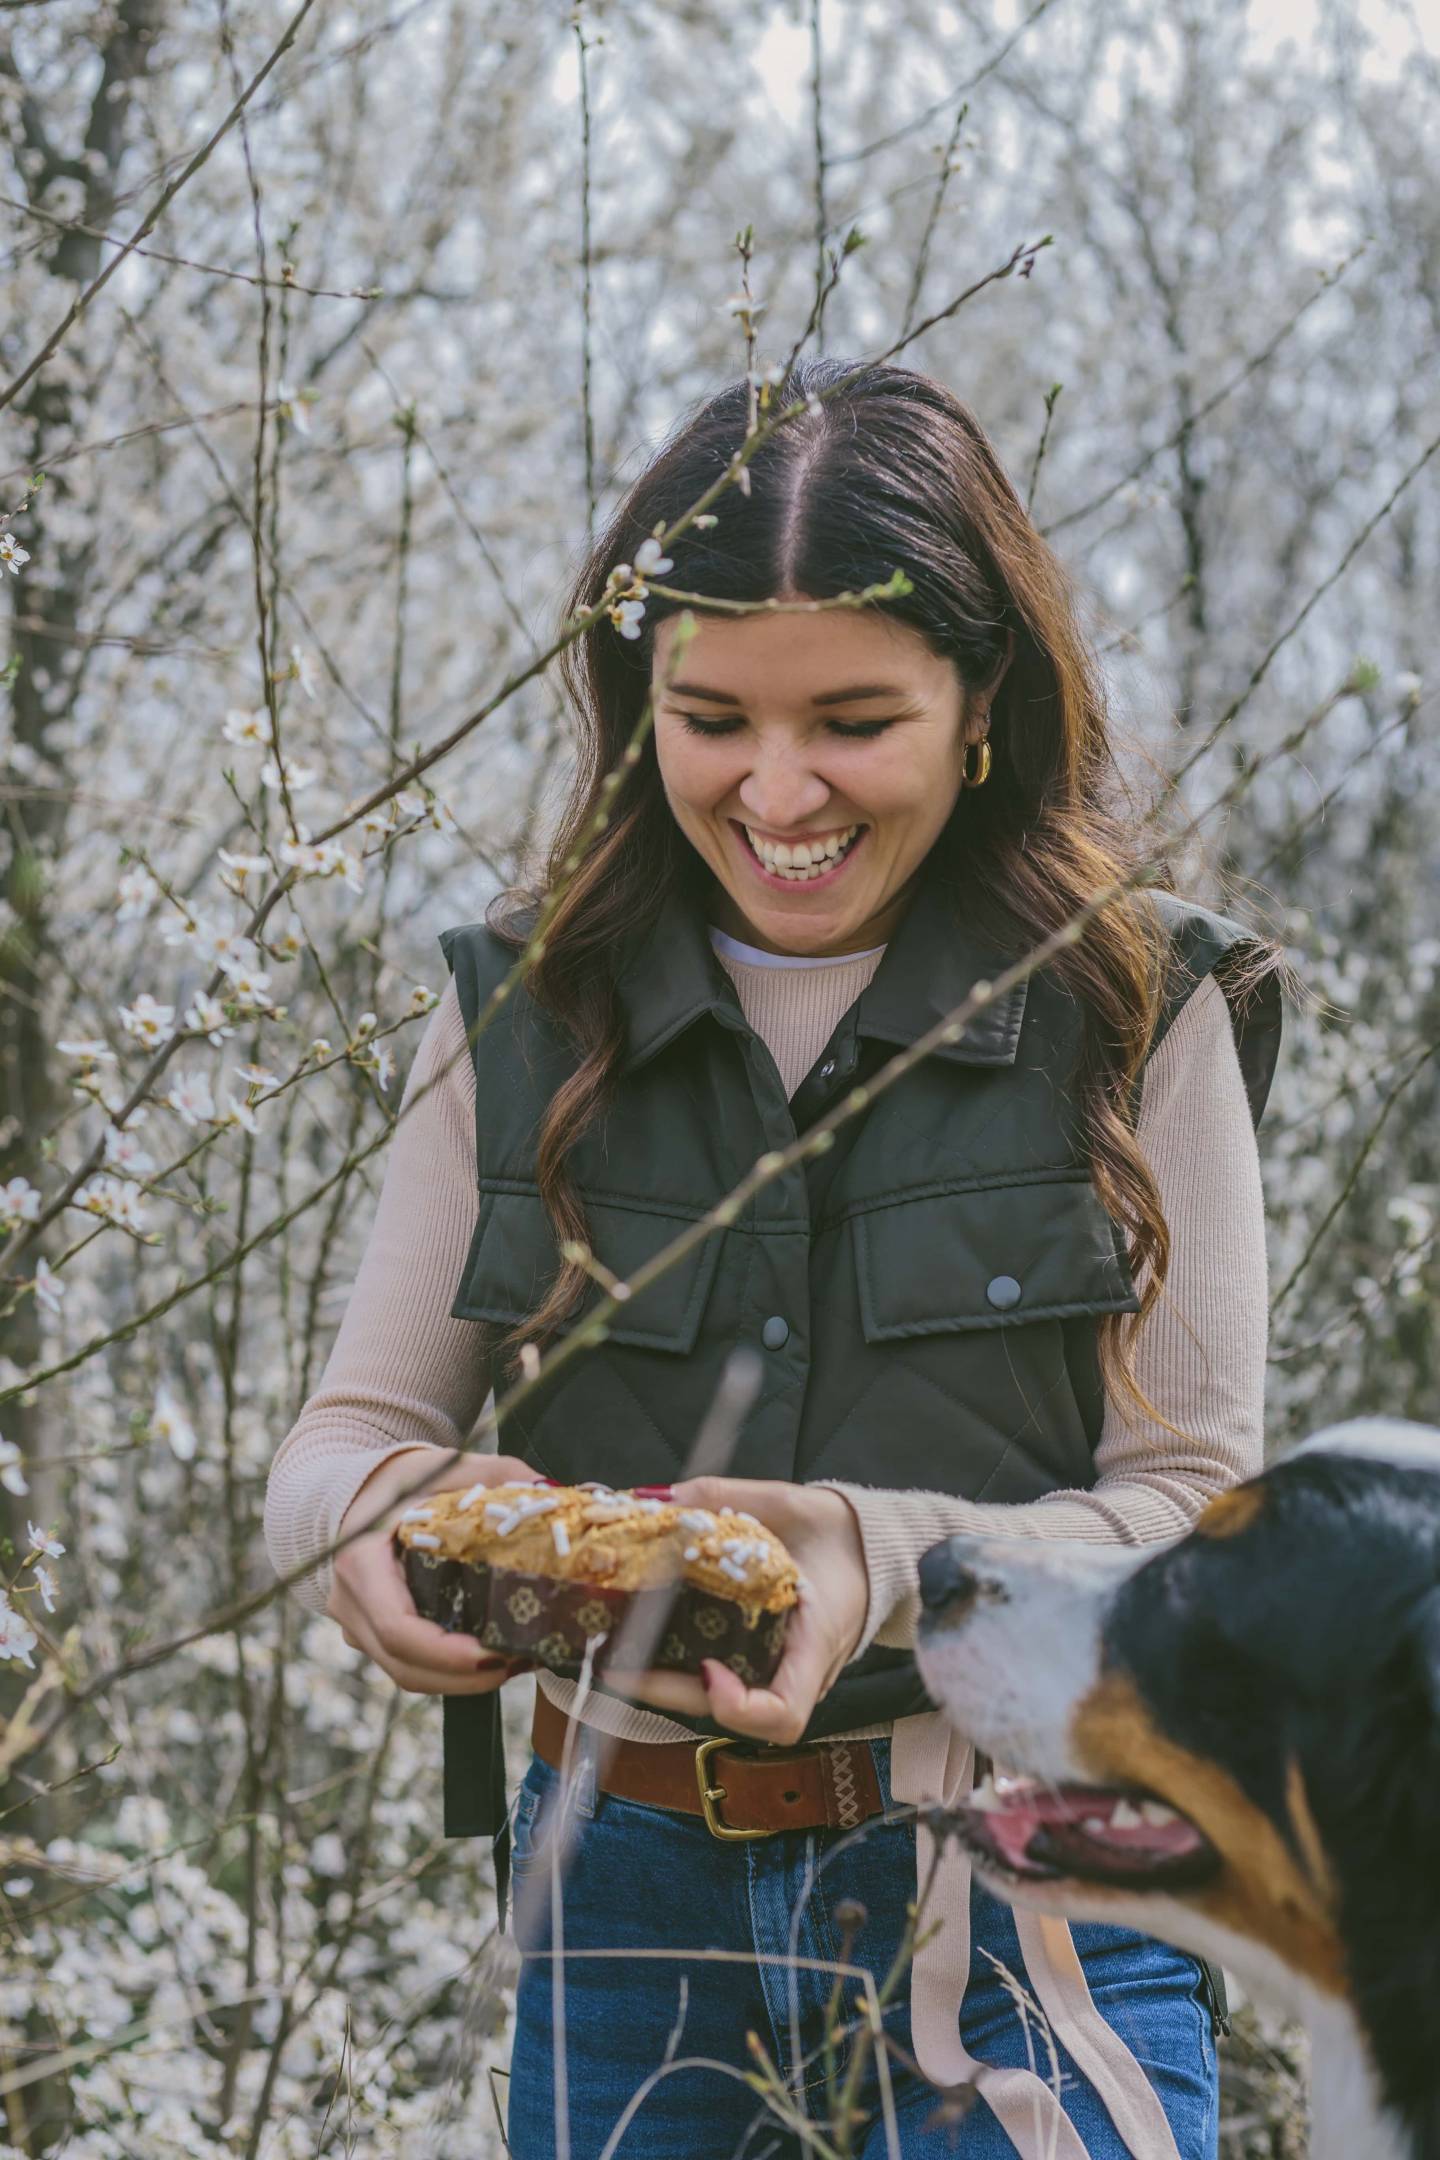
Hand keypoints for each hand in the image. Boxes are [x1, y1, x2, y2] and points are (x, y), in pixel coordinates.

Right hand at [327, 1447, 541, 1695]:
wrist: (351, 1491)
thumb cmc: (395, 1479)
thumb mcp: (441, 1466)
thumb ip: (492, 1474)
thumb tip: (550, 1490)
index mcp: (361, 1565)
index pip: (397, 1629)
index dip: (447, 1654)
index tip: (496, 1653)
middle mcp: (350, 1604)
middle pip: (406, 1665)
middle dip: (466, 1677)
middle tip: (522, 1660)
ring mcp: (356, 1625)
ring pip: (407, 1673)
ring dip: (461, 1681)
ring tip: (516, 1662)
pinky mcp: (371, 1633)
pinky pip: (409, 1664)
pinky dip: (448, 1671)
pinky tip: (491, 1655)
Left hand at [603, 1477, 869, 1744]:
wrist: (874, 1548)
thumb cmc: (841, 1534)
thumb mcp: (790, 1503)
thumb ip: (727, 1497)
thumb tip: (660, 1498)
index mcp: (816, 1642)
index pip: (785, 1714)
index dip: (738, 1706)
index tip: (707, 1669)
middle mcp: (798, 1673)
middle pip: (734, 1713)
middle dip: (672, 1694)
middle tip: (618, 1663)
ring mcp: (782, 1673)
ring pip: (722, 1702)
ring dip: (669, 1685)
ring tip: (617, 1652)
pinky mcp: (766, 1661)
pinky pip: (724, 1678)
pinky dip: (683, 1668)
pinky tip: (646, 1638)